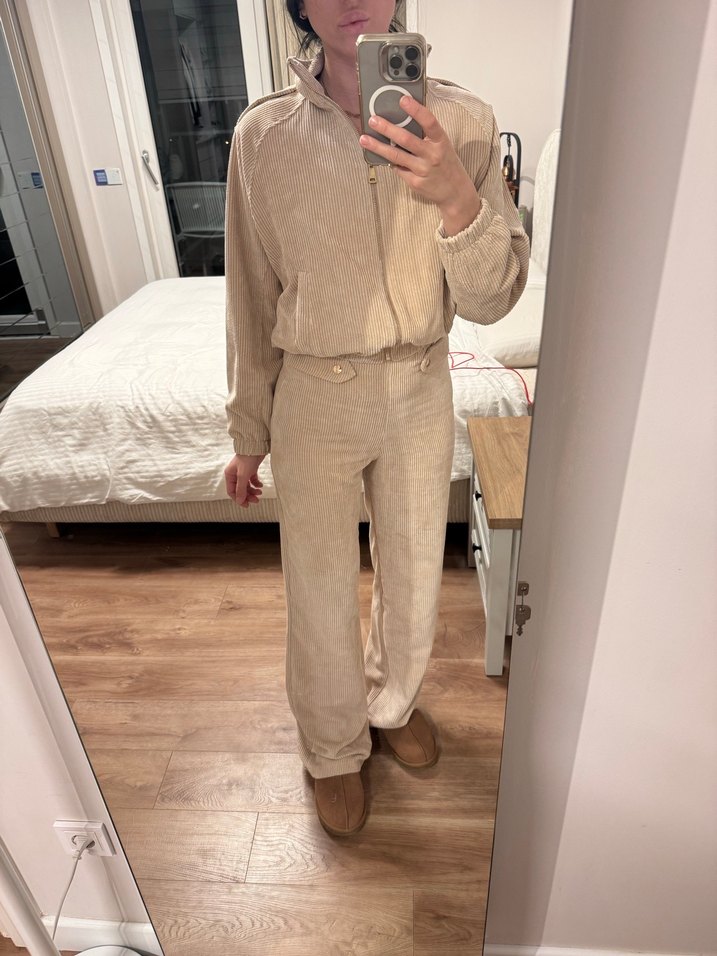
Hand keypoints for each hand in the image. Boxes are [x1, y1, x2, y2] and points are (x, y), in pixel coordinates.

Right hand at [224, 454, 264, 507]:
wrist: (256, 446)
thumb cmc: (247, 459)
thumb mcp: (243, 475)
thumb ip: (241, 489)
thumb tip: (240, 501)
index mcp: (230, 475)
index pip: (232, 492)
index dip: (239, 499)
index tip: (247, 505)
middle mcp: (235, 474)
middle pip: (240, 490)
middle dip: (248, 495)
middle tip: (257, 500)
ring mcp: (243, 472)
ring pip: (247, 486)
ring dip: (253, 491)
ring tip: (260, 492)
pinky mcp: (251, 469)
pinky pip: (252, 480)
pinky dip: (256, 484)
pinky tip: (261, 485)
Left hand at [359, 96, 481, 235]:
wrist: (455, 192)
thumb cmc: (446, 164)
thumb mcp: (442, 145)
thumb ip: (426, 135)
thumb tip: (402, 121)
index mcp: (441, 141)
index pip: (429, 122)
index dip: (416, 110)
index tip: (403, 100)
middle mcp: (432, 155)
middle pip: (406, 139)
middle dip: (387, 129)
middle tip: (373, 120)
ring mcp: (423, 170)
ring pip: (396, 156)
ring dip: (378, 147)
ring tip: (364, 139)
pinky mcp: (415, 182)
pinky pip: (398, 169)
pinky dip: (389, 161)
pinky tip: (380, 155)